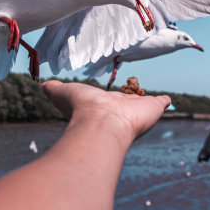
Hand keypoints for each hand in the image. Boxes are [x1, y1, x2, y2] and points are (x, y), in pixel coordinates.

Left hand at [40, 80, 170, 144]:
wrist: (102, 123)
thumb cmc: (82, 109)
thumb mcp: (62, 94)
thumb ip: (53, 89)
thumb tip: (42, 87)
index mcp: (102, 106)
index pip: (106, 102)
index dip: (108, 99)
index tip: (110, 97)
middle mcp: (119, 110)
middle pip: (126, 104)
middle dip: (129, 101)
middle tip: (133, 96)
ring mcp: (137, 110)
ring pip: (144, 105)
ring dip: (148, 102)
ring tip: (154, 99)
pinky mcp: (153, 108)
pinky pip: (161, 103)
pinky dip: (165, 101)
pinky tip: (168, 100)